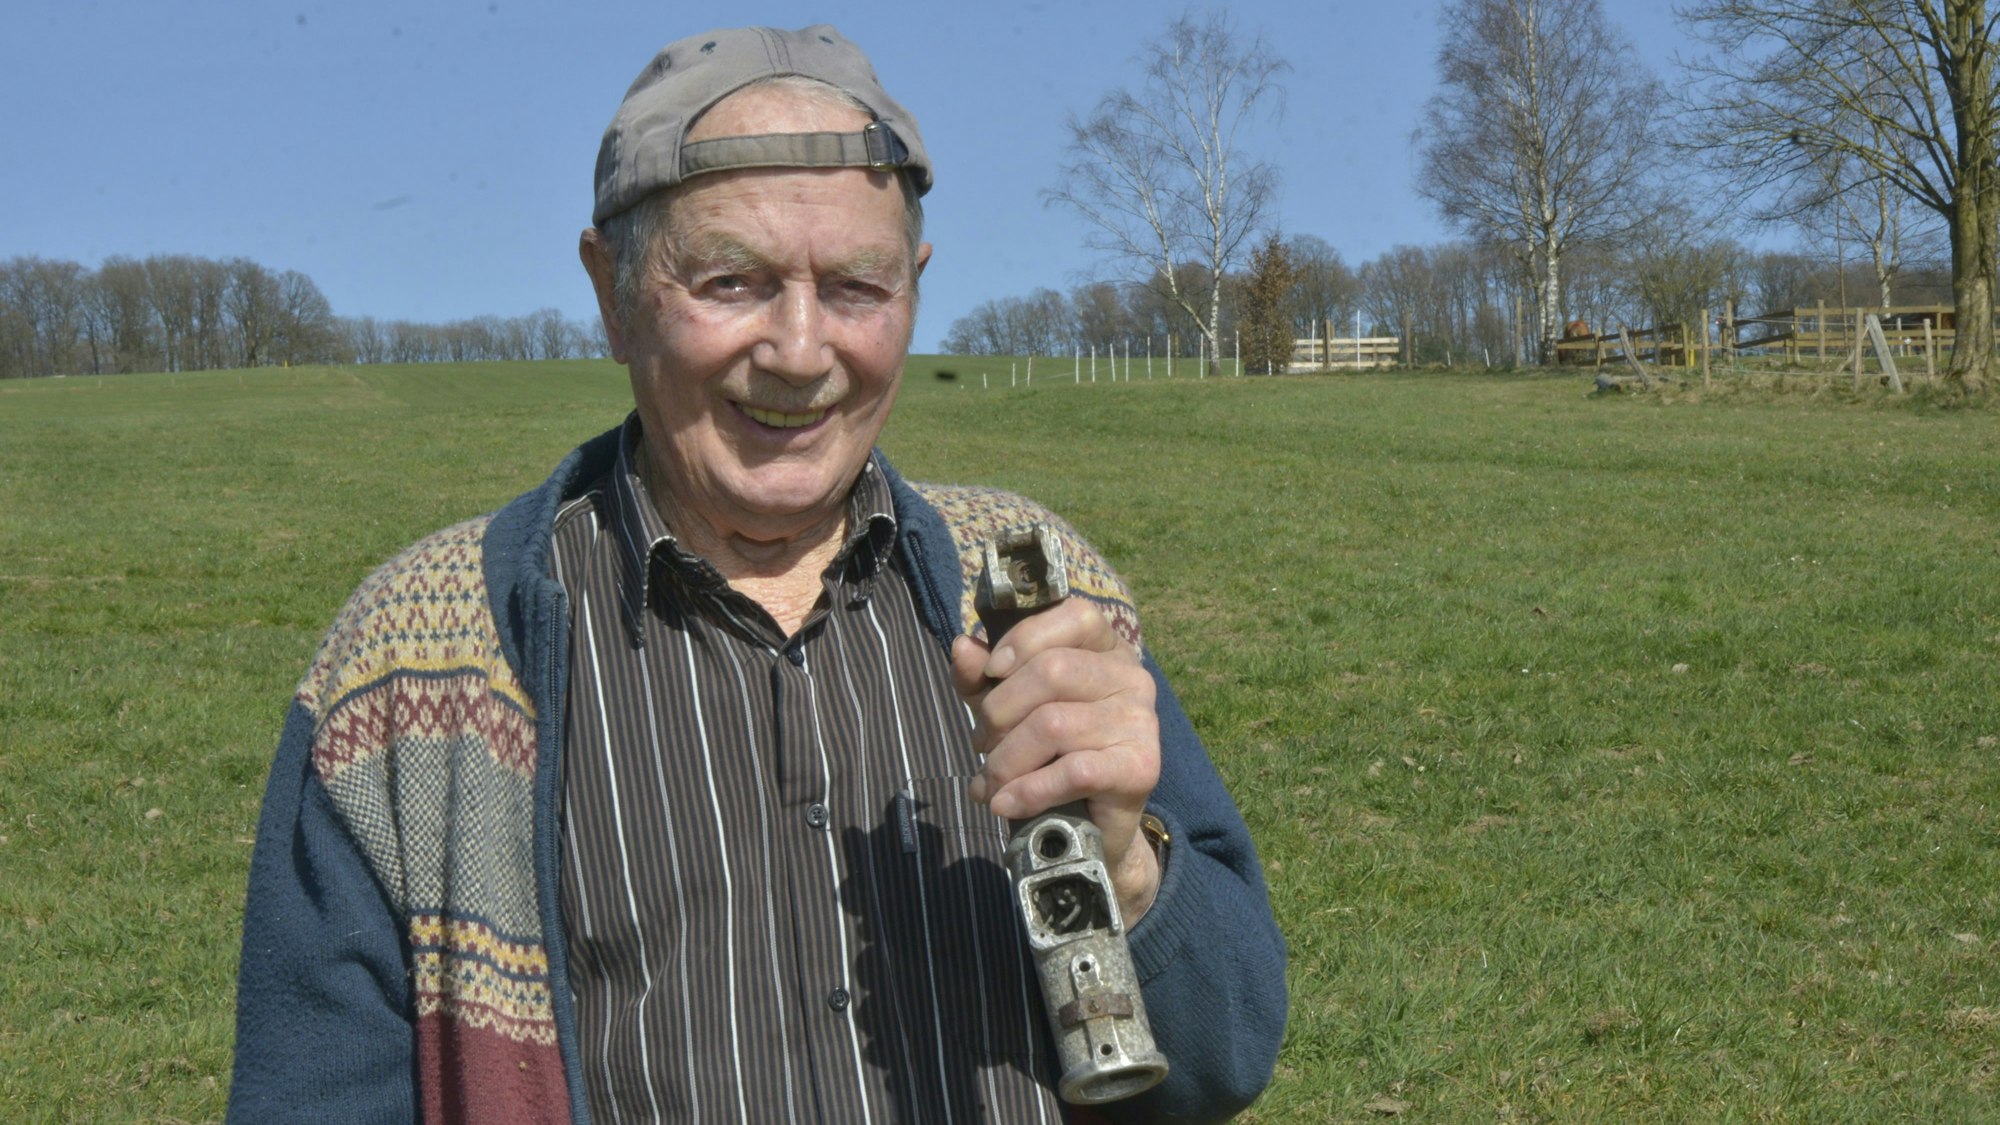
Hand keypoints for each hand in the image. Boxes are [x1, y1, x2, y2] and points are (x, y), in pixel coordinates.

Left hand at [950, 599, 1162, 923]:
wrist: (1089, 829)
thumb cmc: (1047, 758)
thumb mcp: (1007, 711)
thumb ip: (983, 678)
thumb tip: (963, 647)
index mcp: (1106, 651)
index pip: (1077, 615)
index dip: (1027, 638)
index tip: (992, 671)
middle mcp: (1132, 678)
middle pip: (1053, 670)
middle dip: (999, 711)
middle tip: (980, 743)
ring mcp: (1141, 722)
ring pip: (1053, 724)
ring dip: (1005, 760)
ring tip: (988, 783)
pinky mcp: (1141, 767)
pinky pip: (1073, 771)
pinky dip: (1028, 791)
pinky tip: (1006, 804)